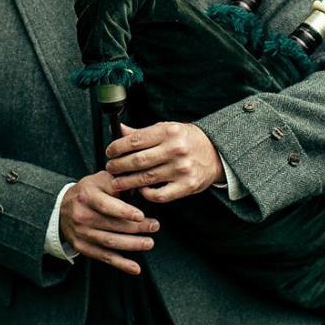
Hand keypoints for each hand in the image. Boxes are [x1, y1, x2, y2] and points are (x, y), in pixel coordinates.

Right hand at [60, 170, 158, 275]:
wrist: (61, 208)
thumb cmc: (88, 192)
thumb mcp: (99, 179)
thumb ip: (118, 181)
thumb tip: (140, 186)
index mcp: (86, 196)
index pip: (105, 205)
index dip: (124, 212)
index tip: (141, 216)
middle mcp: (81, 215)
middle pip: (112, 225)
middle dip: (136, 228)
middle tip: (155, 226)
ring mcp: (81, 233)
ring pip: (110, 242)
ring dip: (132, 245)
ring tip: (149, 243)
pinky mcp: (82, 247)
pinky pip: (104, 257)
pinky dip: (121, 264)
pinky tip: (136, 268)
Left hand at [104, 122, 224, 202]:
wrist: (215, 152)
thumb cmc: (186, 140)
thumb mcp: (166, 129)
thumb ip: (142, 132)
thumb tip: (119, 130)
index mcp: (168, 131)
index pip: (135, 141)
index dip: (117, 147)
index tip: (109, 152)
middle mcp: (175, 149)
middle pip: (137, 160)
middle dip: (118, 166)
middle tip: (110, 168)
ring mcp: (181, 169)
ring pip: (145, 179)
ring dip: (126, 182)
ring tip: (117, 182)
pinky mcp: (187, 186)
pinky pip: (160, 195)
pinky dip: (146, 194)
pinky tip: (140, 189)